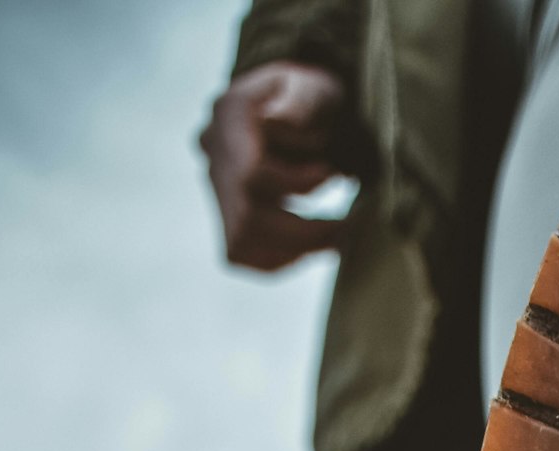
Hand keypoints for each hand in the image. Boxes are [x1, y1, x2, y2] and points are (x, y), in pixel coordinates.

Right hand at [199, 63, 349, 272]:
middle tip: (345, 227)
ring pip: (241, 243)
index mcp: (228, 114)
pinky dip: (280, 257)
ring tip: (334, 237)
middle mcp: (213, 151)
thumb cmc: (311, 96)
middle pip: (247, 218)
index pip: (250, 174)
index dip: (296, 185)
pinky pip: (241, 253)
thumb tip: (275, 121)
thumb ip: (303, 101)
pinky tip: (310, 243)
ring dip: (294, 249)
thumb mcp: (316, 86)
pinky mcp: (224, 210)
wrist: (293, 105)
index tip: (332, 175)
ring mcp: (215, 183)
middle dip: (303, 232)